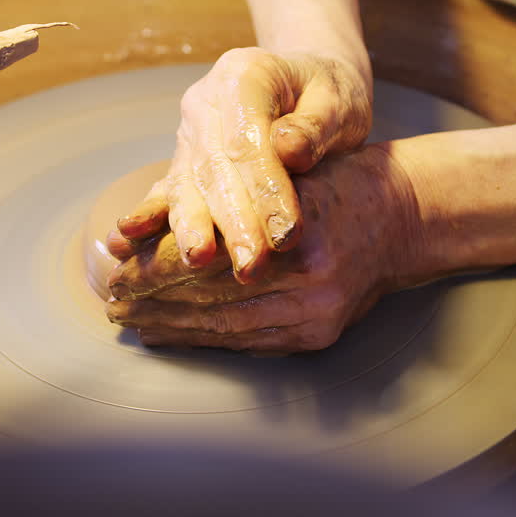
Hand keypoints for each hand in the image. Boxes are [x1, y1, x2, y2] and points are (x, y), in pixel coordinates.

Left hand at [105, 144, 425, 352]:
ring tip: (131, 321)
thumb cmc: (337, 181)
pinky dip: (205, 339)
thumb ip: (224, 200)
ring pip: (226, 329)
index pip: (211, 258)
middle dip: (154, 303)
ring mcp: (318, 318)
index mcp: (299, 234)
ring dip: (173, 327)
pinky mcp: (318, 336)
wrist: (404, 216)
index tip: (119, 269)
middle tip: (112, 303)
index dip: (158, 267)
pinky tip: (172, 334)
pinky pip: (249, 344)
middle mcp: (311, 284)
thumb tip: (143, 225)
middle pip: (212, 300)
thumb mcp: (282, 172)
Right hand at [114, 47, 371, 283]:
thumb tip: (287, 150)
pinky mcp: (183, 159)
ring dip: (193, 227)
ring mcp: (189, 131)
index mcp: (244, 74)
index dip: (264, 189)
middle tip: (250, 265)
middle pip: (214, 165)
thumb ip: (316, 125)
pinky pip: (168, 190)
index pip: (248, 139)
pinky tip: (126, 238)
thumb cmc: (329, 96)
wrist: (308, 88)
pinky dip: (151, 217)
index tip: (286, 233)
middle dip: (231, 220)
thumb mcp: (339, 99)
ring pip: (186, 183)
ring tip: (199, 262)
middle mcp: (206, 100)